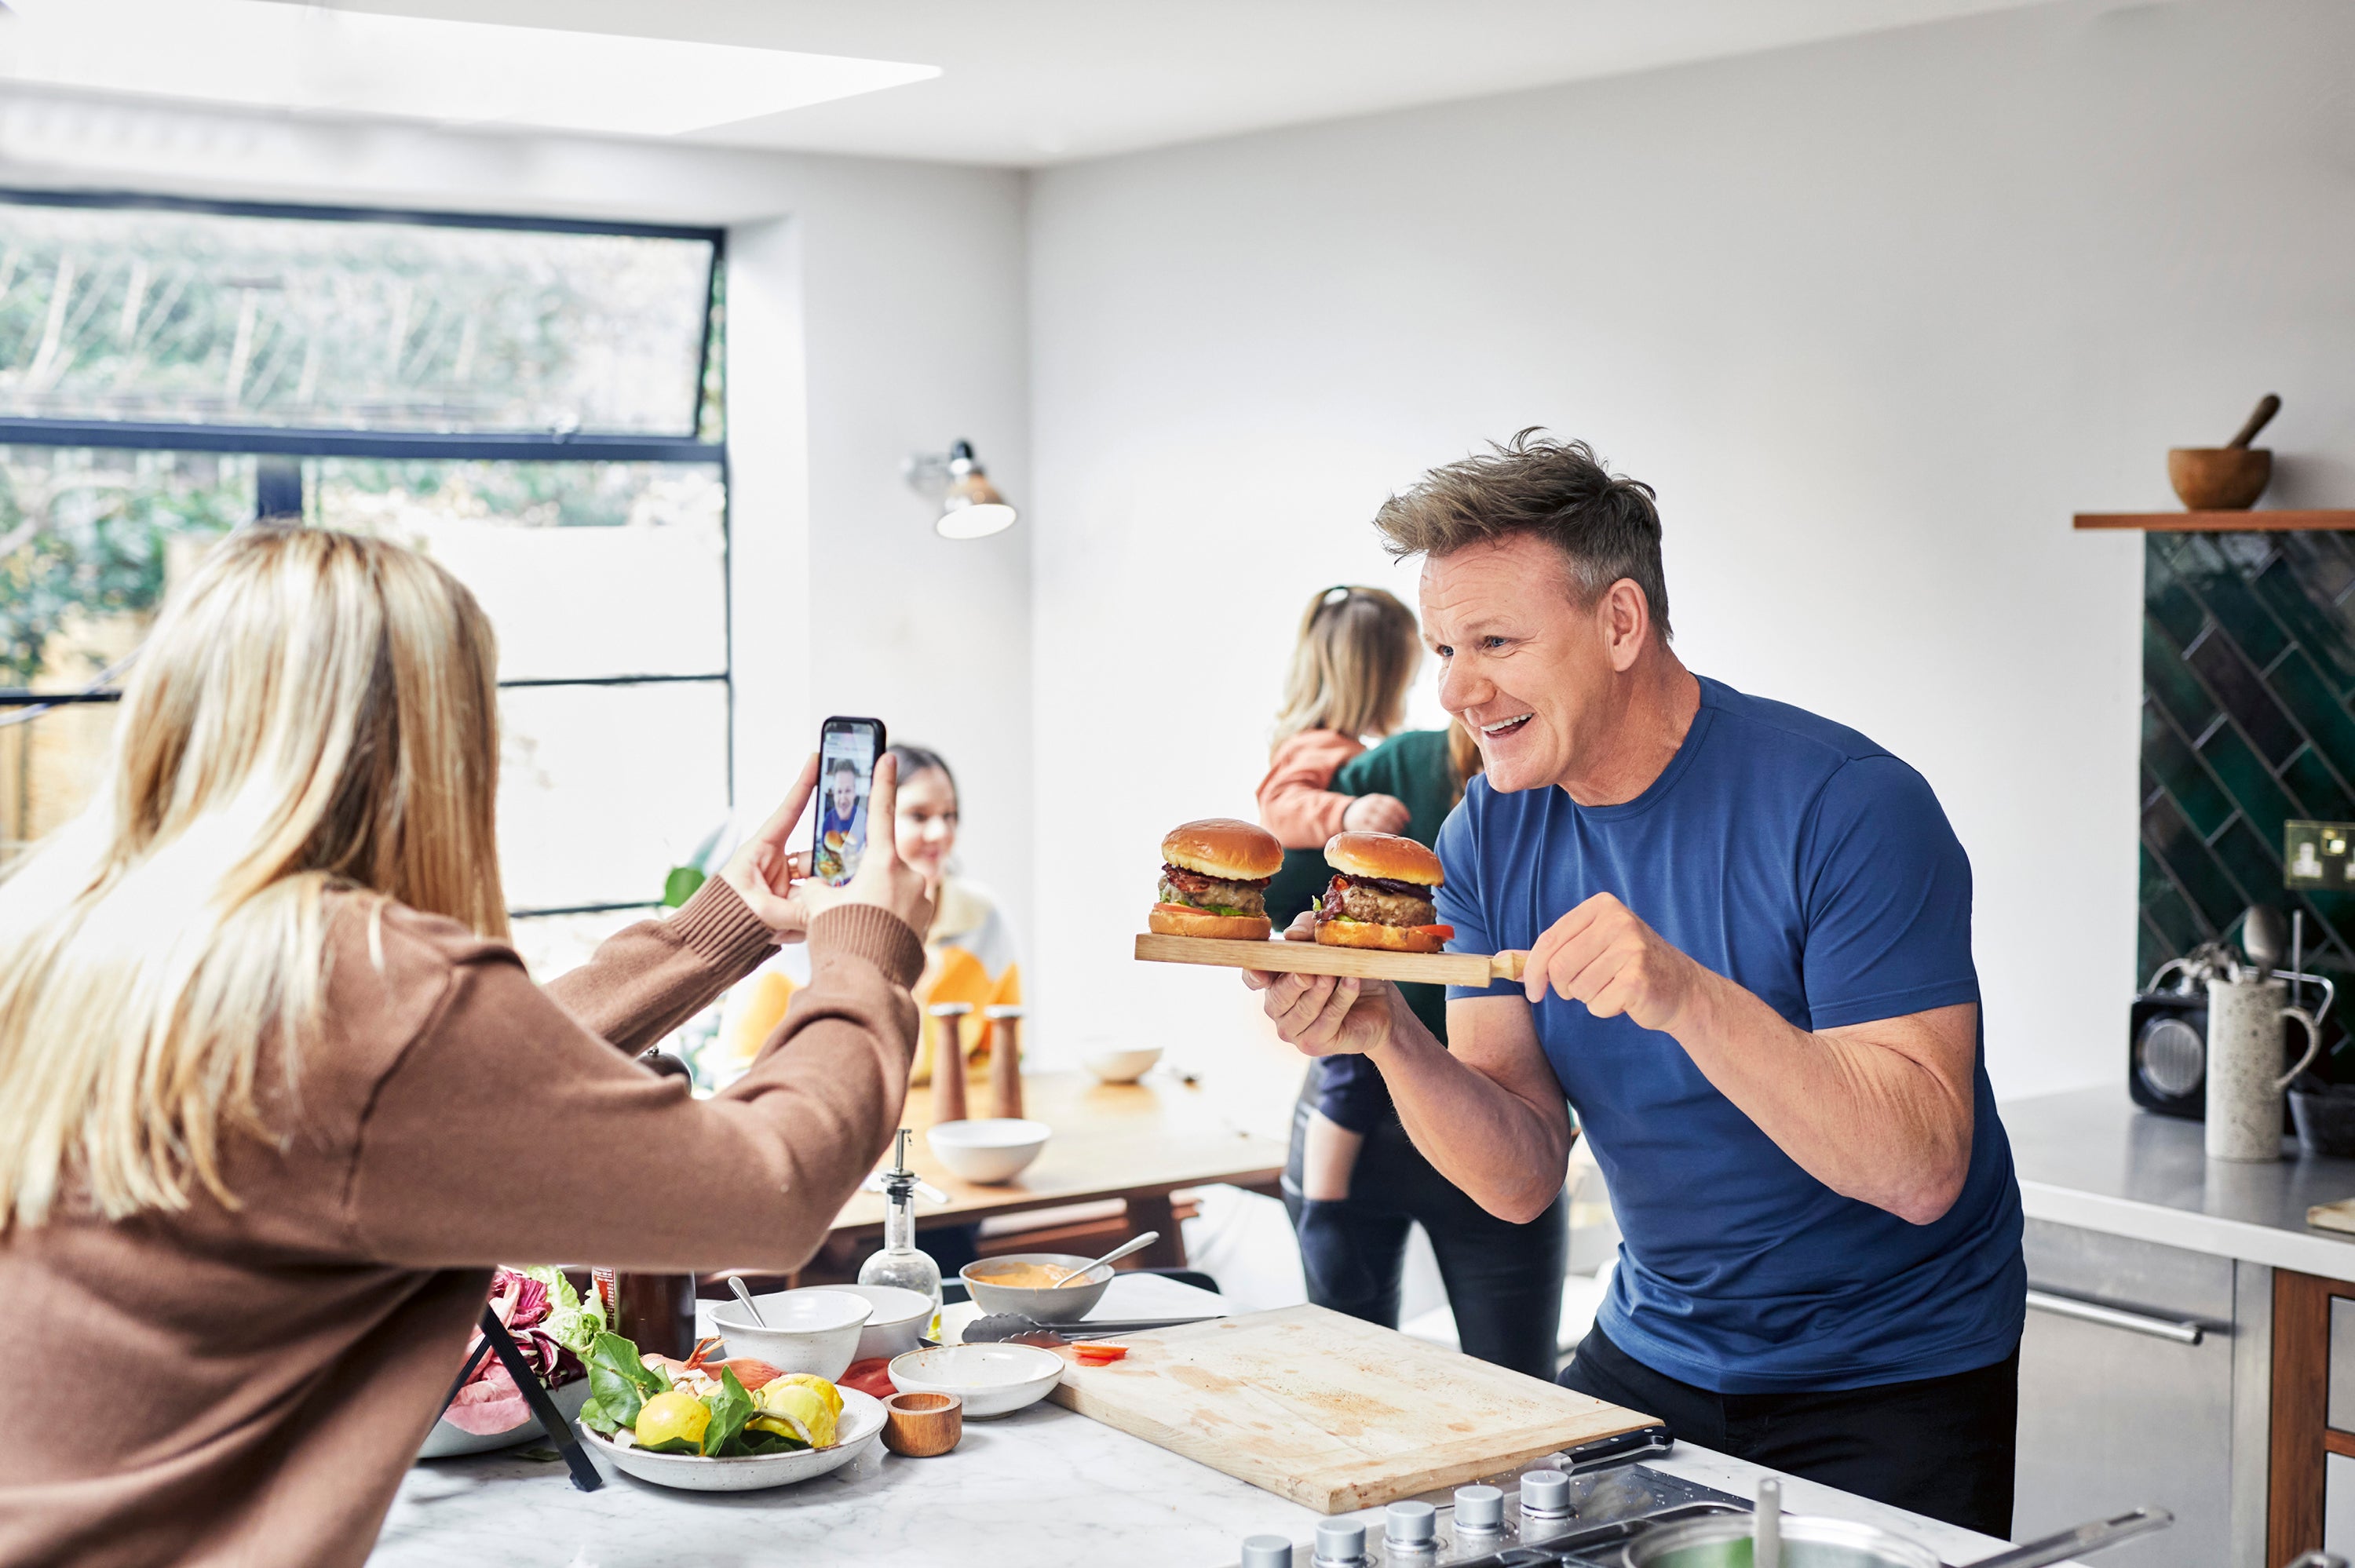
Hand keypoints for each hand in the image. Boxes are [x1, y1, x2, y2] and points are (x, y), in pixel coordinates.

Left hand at [715, 753, 818, 939]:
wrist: (705, 948)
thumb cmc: (720, 919)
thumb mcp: (759, 911)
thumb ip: (796, 912)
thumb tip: (825, 914)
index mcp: (761, 851)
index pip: (789, 811)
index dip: (804, 785)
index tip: (818, 758)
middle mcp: (774, 865)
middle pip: (814, 853)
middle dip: (829, 864)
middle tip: (847, 867)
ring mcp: (781, 886)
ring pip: (816, 884)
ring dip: (818, 899)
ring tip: (818, 912)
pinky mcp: (786, 908)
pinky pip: (809, 908)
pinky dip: (809, 919)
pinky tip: (796, 930)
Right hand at [794, 753, 937, 936]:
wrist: (870, 983)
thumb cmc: (843, 939)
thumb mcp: (818, 907)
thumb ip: (816, 887)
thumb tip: (811, 884)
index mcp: (883, 864)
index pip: (881, 812)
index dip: (882, 782)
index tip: (888, 755)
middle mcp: (909, 877)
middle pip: (881, 864)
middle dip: (862, 878)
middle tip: (846, 902)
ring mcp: (922, 900)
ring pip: (892, 891)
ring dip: (874, 901)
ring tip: (855, 927)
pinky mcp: (925, 922)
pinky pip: (902, 912)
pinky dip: (886, 919)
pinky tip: (870, 936)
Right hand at [1243, 915, 1397, 1059]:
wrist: (1381, 1004)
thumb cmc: (1348, 970)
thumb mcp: (1328, 941)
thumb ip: (1308, 930)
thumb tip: (1292, 935)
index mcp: (1275, 981)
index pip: (1253, 978)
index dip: (1254, 975)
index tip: (1264, 974)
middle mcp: (1278, 1008)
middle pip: (1278, 997)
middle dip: (1296, 981)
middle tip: (1314, 970)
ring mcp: (1294, 1030)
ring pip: (1304, 1010)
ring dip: (1322, 989)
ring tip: (1337, 972)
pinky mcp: (1315, 1044)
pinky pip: (1327, 1020)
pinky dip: (1342, 998)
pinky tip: (1353, 981)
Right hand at [1341, 793, 1410, 833]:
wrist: (1346, 814)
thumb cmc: (1369, 811)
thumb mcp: (1377, 803)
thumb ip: (1389, 807)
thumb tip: (1407, 819)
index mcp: (1375, 798)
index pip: (1392, 803)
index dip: (1402, 812)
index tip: (1408, 820)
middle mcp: (1368, 806)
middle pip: (1387, 814)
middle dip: (1398, 823)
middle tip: (1402, 828)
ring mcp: (1362, 816)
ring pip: (1381, 823)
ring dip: (1392, 830)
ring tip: (1396, 833)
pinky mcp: (1358, 827)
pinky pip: (1374, 831)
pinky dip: (1383, 835)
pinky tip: (1387, 837)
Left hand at [1523, 892, 1709, 1034]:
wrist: (1681, 988)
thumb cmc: (1628, 967)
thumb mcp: (1590, 947)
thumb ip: (1548, 952)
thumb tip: (1503, 960)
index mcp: (1602, 906)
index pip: (1550, 939)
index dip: (1534, 970)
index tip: (1533, 991)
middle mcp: (1617, 921)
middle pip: (1558, 967)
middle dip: (1566, 987)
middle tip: (1587, 988)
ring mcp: (1630, 948)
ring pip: (1577, 989)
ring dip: (1590, 998)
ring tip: (1613, 987)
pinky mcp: (1638, 978)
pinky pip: (1598, 1005)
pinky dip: (1607, 1009)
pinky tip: (1626, 998)